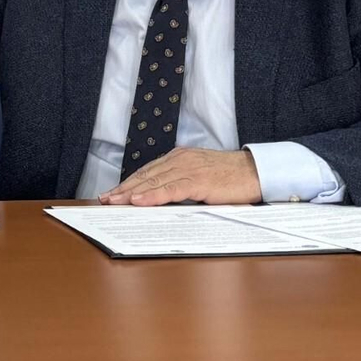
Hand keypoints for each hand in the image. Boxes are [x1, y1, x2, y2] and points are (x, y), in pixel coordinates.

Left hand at [98, 148, 262, 206]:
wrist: (257, 172)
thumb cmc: (231, 178)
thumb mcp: (200, 179)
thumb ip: (180, 185)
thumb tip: (159, 201)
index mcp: (179, 158)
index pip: (147, 171)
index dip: (128, 183)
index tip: (112, 193)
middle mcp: (180, 160)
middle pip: (145, 175)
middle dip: (123, 188)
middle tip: (104, 199)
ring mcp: (188, 169)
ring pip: (154, 181)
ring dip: (131, 193)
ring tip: (114, 201)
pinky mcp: (199, 180)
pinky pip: (171, 189)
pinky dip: (153, 196)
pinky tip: (139, 202)